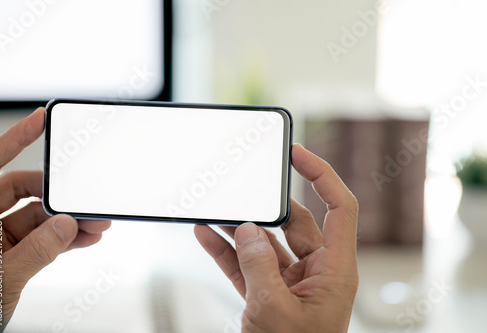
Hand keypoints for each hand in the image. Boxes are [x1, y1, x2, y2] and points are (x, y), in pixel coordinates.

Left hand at [0, 108, 110, 329]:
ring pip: (37, 218)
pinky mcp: (12, 256)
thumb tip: (65, 226)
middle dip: (56, 196)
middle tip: (82, 199)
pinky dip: (65, 239)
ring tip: (95, 223)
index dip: (13, 140)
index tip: (39, 120)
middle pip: (20, 191)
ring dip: (68, 221)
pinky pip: (43, 240)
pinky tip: (86, 237)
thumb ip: (34, 253)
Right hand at [195, 144, 358, 332]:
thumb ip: (259, 267)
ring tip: (217, 211)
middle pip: (296, 222)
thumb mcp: (275, 313)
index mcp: (335, 271)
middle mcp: (316, 271)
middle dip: (267, 207)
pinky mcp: (266, 293)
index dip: (322, 175)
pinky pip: (246, 263)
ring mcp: (289, 282)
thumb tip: (247, 231)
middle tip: (244, 190)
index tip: (298, 154)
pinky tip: (206, 235)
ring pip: (266, 242)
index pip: (339, 208)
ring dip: (240, 228)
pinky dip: (226, 250)